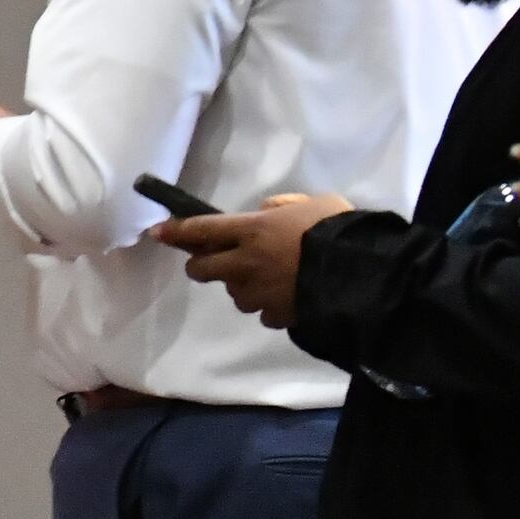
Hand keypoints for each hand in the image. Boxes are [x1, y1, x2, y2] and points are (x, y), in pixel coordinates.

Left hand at [158, 193, 351, 328]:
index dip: (176, 231)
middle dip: (201, 266)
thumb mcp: (315, 203)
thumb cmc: (338, 231)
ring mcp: (257, 292)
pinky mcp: (273, 315)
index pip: (201, 230)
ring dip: (243, 285)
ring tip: (272, 278)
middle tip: (214, 261)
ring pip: (234, 293)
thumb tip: (268, 212)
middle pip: (202, 270)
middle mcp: (245, 262)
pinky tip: (290, 294)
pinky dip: (269, 304)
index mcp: (252, 230)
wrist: (361, 276)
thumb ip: (284, 206)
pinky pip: (262, 310)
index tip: (158, 233)